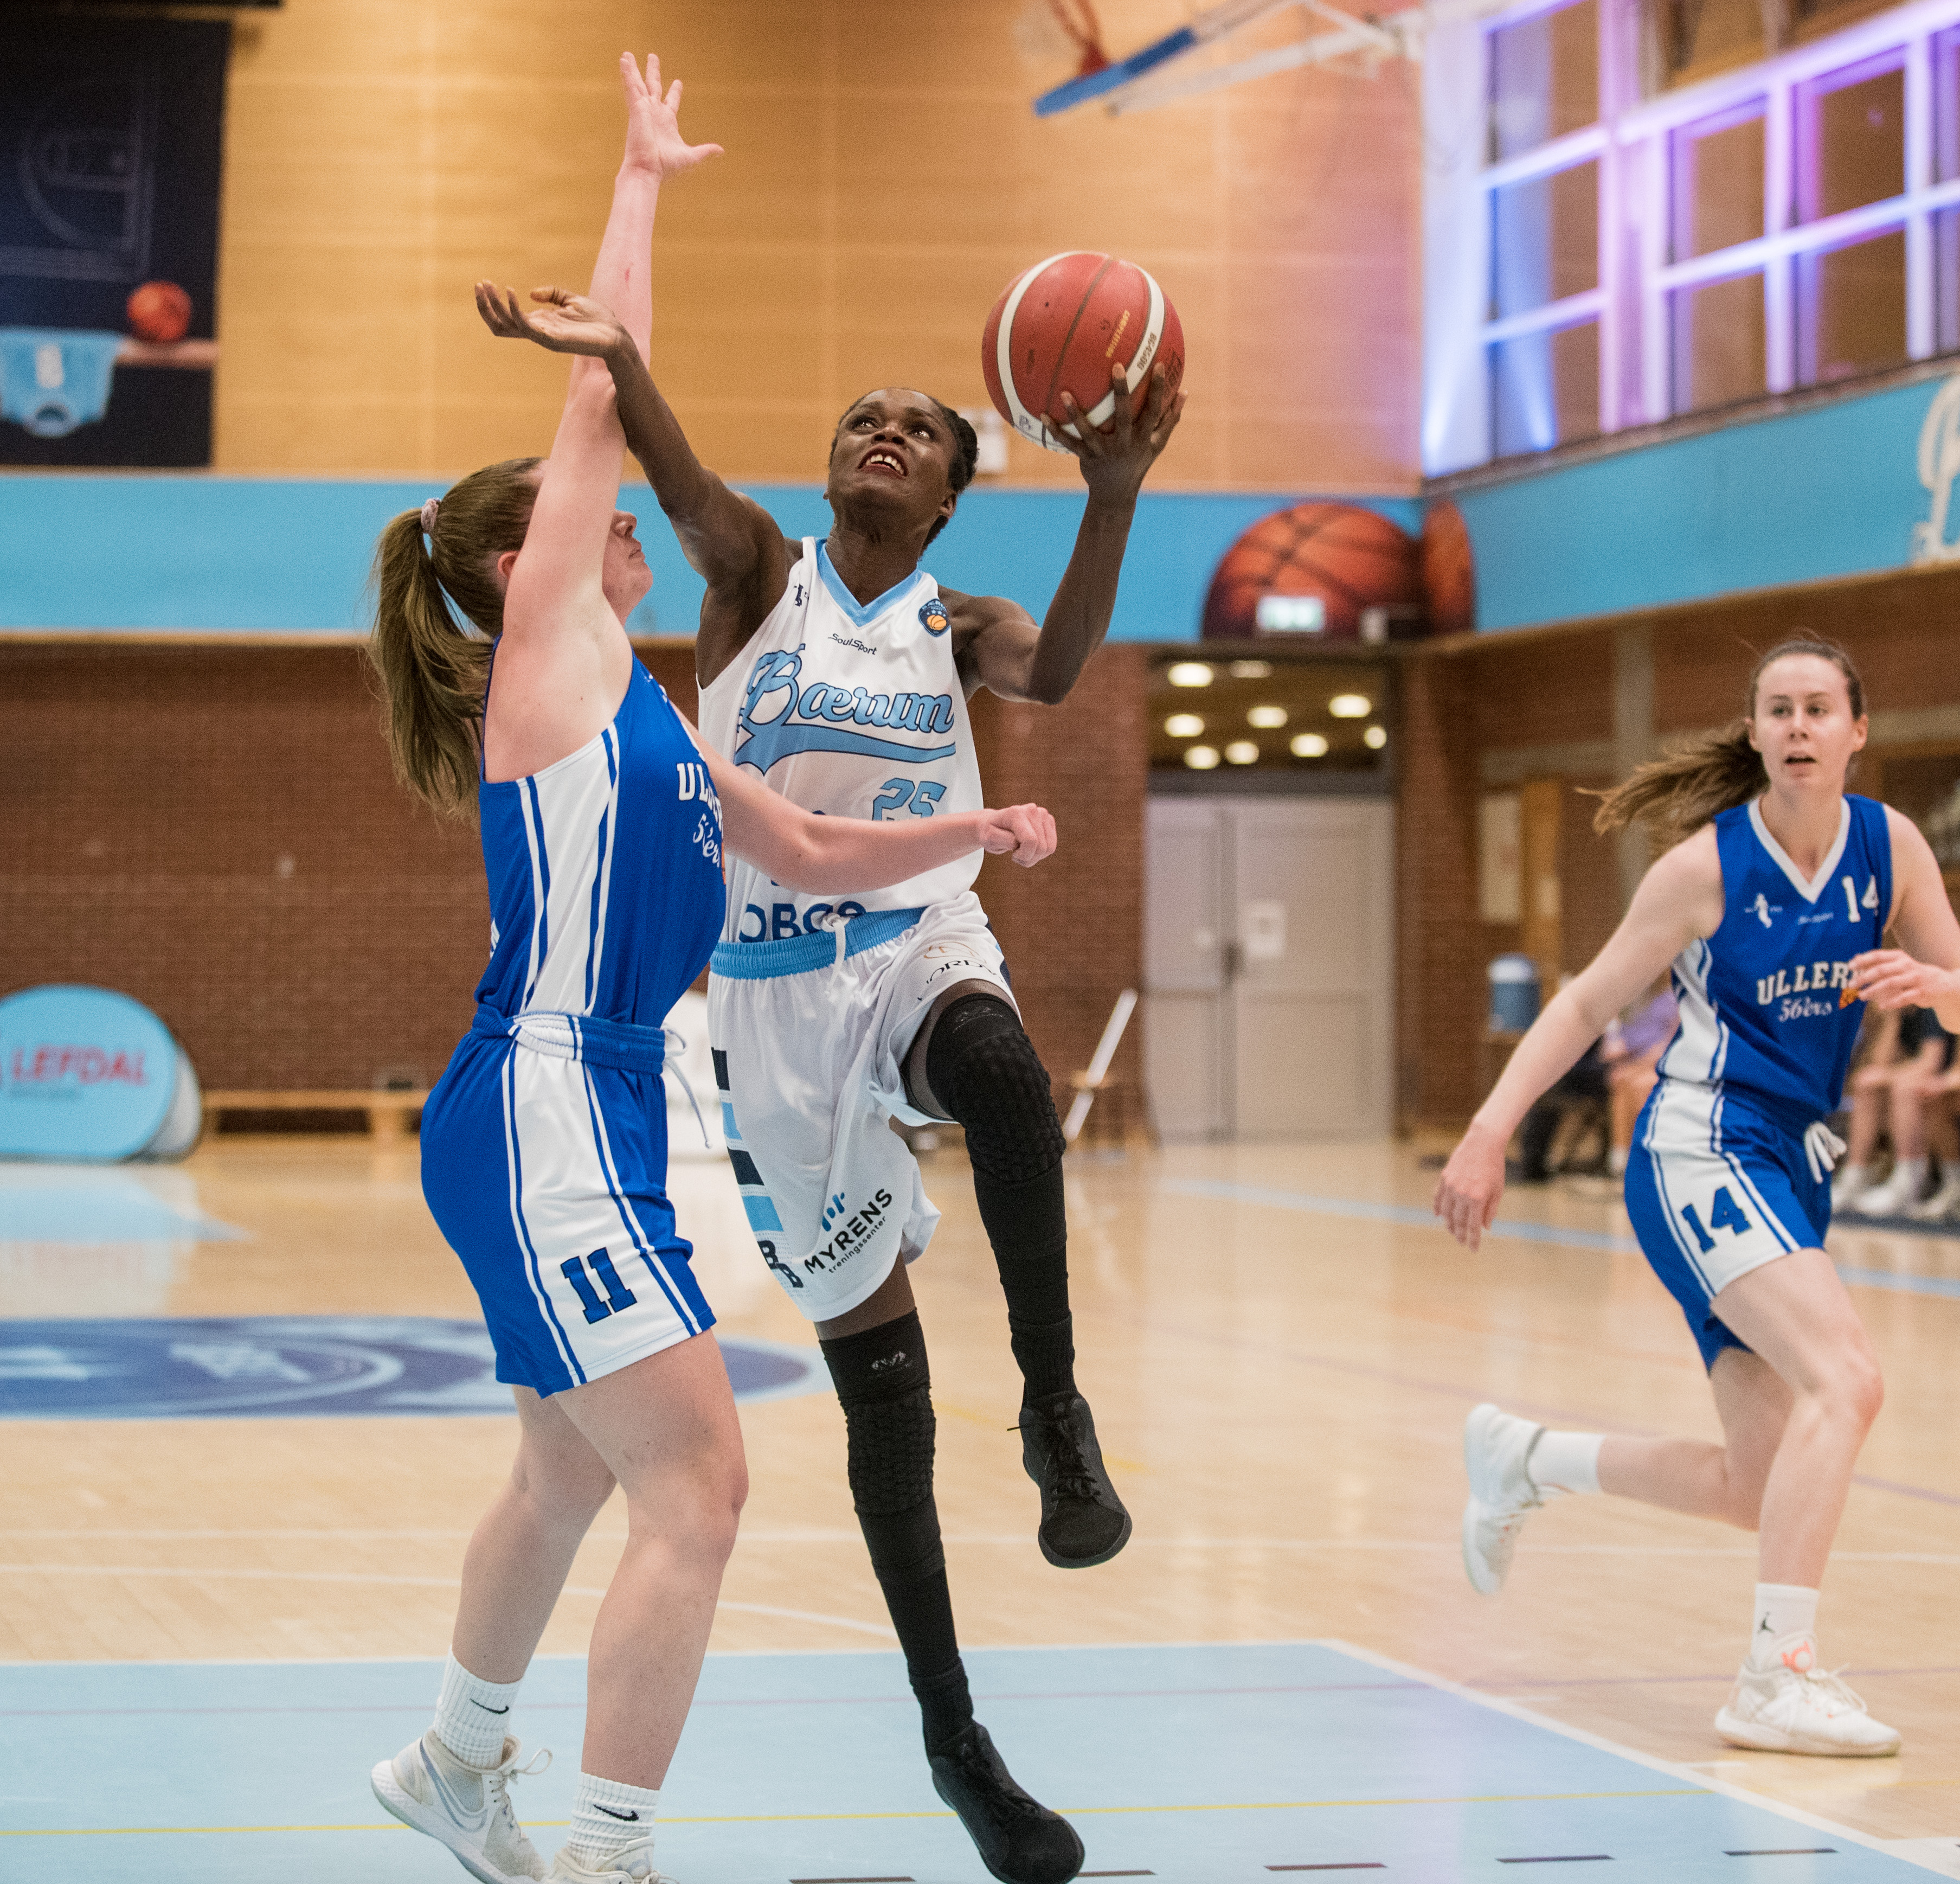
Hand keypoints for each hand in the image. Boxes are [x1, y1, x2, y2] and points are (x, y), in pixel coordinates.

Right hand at [475, 283, 628, 357]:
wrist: (616, 335)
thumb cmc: (598, 320)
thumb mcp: (572, 300)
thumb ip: (552, 294)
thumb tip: (532, 293)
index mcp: (540, 323)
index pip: (507, 318)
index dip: (493, 303)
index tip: (484, 283)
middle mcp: (538, 332)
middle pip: (500, 324)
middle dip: (485, 305)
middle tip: (478, 285)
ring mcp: (543, 337)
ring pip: (507, 325)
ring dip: (494, 306)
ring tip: (487, 286)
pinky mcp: (551, 339)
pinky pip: (526, 326)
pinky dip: (514, 309)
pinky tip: (510, 291)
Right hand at [617, 52, 722, 180]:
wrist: (648, 170)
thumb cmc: (666, 167)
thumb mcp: (690, 156)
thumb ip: (705, 151)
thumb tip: (721, 151)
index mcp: (667, 122)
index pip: (671, 102)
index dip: (675, 92)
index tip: (678, 82)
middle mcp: (654, 113)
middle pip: (654, 86)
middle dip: (653, 72)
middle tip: (653, 57)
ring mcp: (644, 109)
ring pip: (638, 83)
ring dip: (633, 69)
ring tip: (627, 54)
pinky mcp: (636, 108)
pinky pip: (630, 86)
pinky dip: (626, 73)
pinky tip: (623, 60)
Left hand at [978, 804, 1056, 867]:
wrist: (993, 823)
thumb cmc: (990, 832)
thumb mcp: (989, 839)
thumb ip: (1002, 840)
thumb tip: (1018, 842)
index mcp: (1016, 813)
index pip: (1031, 841)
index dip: (1024, 855)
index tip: (1013, 855)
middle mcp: (1032, 810)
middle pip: (1042, 847)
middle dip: (1029, 858)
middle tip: (1016, 855)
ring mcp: (1042, 814)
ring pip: (1049, 848)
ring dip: (1035, 856)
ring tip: (1022, 851)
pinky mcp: (1048, 820)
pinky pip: (1052, 846)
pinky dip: (1041, 852)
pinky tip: (1029, 847)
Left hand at [1052, 359, 1186, 504]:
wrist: (1116, 495)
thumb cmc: (1138, 462)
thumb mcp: (1157, 444)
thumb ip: (1170, 419)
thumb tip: (1185, 392)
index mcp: (1143, 438)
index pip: (1153, 410)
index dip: (1157, 389)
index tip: (1159, 364)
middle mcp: (1124, 444)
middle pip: (1123, 415)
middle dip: (1121, 391)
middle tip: (1116, 366)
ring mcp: (1104, 452)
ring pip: (1089, 431)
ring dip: (1076, 412)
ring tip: (1063, 393)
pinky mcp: (1087, 458)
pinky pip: (1069, 443)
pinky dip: (1056, 430)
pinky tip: (1042, 414)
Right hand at [1433, 1120, 1506, 1250]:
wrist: (1483, 1142)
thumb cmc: (1494, 1166)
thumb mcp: (1498, 1189)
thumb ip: (1491, 1209)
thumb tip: (1485, 1227)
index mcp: (1477, 1198)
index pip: (1473, 1226)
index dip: (1473, 1240)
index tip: (1473, 1249)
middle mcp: (1462, 1194)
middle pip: (1458, 1221)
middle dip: (1460, 1234)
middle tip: (1461, 1242)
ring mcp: (1451, 1185)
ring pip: (1446, 1211)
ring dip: (1449, 1224)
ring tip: (1452, 1231)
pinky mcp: (1444, 1178)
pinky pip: (1438, 1197)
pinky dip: (1438, 1208)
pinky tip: (1439, 1216)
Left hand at [1851, 950, 1958, 1011]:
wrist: (1942, 984)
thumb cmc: (1912, 974)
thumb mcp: (1897, 965)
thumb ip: (1877, 963)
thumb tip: (1855, 958)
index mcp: (1899, 957)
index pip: (1877, 956)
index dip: (1862, 961)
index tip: (1849, 967)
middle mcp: (1907, 965)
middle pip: (1881, 970)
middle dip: (1864, 978)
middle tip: (1850, 985)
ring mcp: (1915, 978)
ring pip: (1890, 983)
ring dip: (1873, 991)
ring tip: (1861, 996)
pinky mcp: (1921, 992)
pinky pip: (1903, 997)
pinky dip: (1891, 1002)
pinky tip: (1881, 1006)